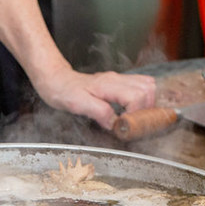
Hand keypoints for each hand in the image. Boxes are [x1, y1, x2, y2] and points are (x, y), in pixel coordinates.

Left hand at [33, 68, 155, 129]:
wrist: (56, 80)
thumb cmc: (63, 91)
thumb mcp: (77, 104)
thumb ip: (99, 112)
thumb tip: (115, 123)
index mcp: (109, 85)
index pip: (137, 96)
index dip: (136, 114)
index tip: (126, 126)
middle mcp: (117, 79)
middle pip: (148, 89)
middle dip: (146, 109)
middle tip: (133, 123)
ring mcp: (119, 79)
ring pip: (147, 85)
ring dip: (146, 103)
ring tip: (134, 118)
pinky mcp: (118, 83)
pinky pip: (139, 85)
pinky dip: (142, 98)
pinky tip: (132, 109)